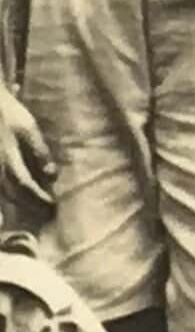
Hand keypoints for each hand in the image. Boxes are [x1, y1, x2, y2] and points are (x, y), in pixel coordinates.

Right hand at [0, 84, 54, 208]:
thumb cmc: (9, 115)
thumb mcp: (28, 129)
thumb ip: (39, 152)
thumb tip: (52, 175)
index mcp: (8, 158)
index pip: (24, 184)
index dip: (38, 198)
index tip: (53, 206)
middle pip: (11, 194)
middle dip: (30, 206)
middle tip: (46, 215)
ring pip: (2, 194)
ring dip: (16, 206)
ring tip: (32, 213)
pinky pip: (0, 189)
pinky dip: (6, 199)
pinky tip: (8, 214)